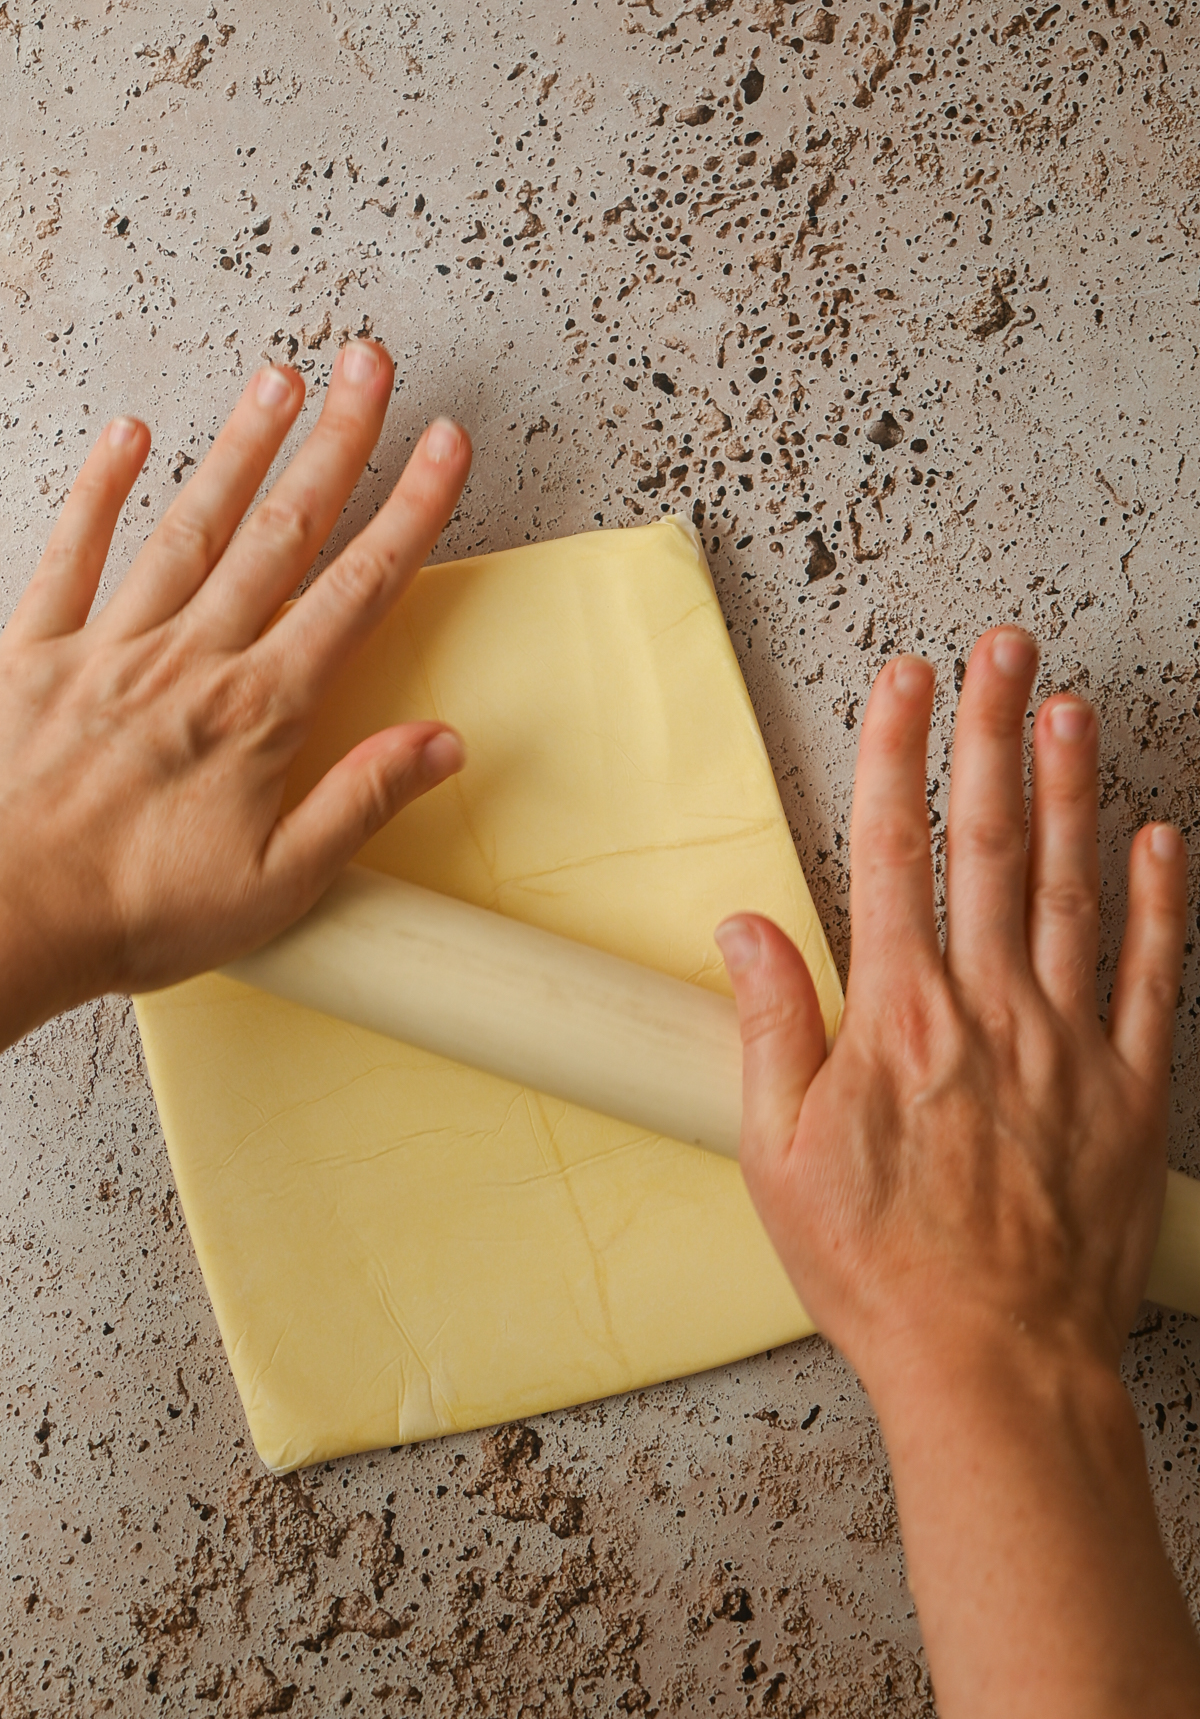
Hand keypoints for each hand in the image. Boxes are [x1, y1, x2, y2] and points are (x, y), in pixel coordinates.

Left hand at [0, 342, 470, 1047]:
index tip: (443, 445)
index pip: (356, 591)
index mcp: (257, 713)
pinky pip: (71, 554)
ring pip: (191, 525)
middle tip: (370, 365)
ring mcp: (110, 646)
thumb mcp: (276, 885)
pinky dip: (99, 491)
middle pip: (282, 531)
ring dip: (242, 447)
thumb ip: (360, 802)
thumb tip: (441, 742)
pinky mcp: (36, 653)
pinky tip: (129, 435)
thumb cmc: (135, 914)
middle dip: (337, 442)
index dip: (410, 511)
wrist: (3, 920)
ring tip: (279, 378)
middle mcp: (191, 659)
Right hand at [719, 627, 1184, 1383]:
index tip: (902, 681)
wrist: (995, 1366)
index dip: (893, 754)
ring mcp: (1067, 1044)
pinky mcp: (1128, 1090)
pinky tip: (1160, 838)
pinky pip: (1151, 978)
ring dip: (1069, 790)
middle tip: (1003, 648)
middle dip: (991, 732)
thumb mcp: (778, 1157)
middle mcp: (987, 1009)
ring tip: (1071, 707)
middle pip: (988, 843)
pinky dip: (1157, 903)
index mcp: (896, 1017)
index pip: (890, 852)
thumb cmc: (878, 1270)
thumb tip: (746, 931)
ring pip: (1071, 888)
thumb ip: (769, 1029)